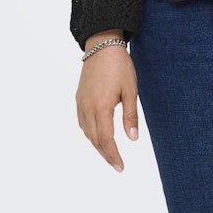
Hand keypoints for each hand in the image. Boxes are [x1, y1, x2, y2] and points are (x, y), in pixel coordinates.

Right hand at [76, 31, 138, 171]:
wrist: (102, 44)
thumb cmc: (120, 65)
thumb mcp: (130, 90)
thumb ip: (130, 116)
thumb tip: (133, 139)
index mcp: (101, 107)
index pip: (106, 140)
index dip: (113, 156)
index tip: (120, 167)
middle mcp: (87, 107)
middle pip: (94, 139)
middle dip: (105, 154)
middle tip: (117, 165)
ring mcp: (81, 103)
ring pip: (86, 132)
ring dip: (97, 144)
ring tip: (109, 152)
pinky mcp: (78, 97)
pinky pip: (82, 122)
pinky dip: (89, 132)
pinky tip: (97, 134)